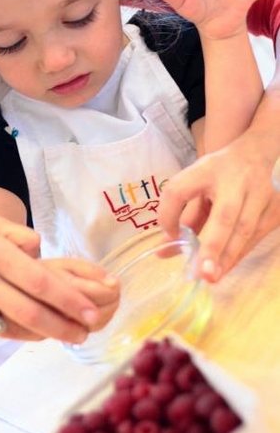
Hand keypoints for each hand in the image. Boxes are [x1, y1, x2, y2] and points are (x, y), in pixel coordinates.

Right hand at [0, 216, 108, 343]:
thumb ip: (18, 235)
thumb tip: (43, 253)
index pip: (38, 279)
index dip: (69, 299)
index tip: (90, 310)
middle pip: (31, 311)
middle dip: (65, 325)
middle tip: (85, 331)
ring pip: (15, 328)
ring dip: (46, 334)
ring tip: (67, 333)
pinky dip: (19, 334)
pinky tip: (34, 331)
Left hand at [158, 131, 279, 279]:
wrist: (256, 155)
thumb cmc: (217, 174)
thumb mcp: (194, 184)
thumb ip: (178, 214)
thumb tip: (162, 252)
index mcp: (207, 169)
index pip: (181, 190)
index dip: (170, 213)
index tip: (169, 235)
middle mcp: (237, 181)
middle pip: (225, 216)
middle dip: (213, 246)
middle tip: (202, 272)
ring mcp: (261, 195)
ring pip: (244, 231)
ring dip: (227, 258)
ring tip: (211, 277)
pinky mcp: (275, 209)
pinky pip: (255, 237)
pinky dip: (238, 255)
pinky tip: (224, 269)